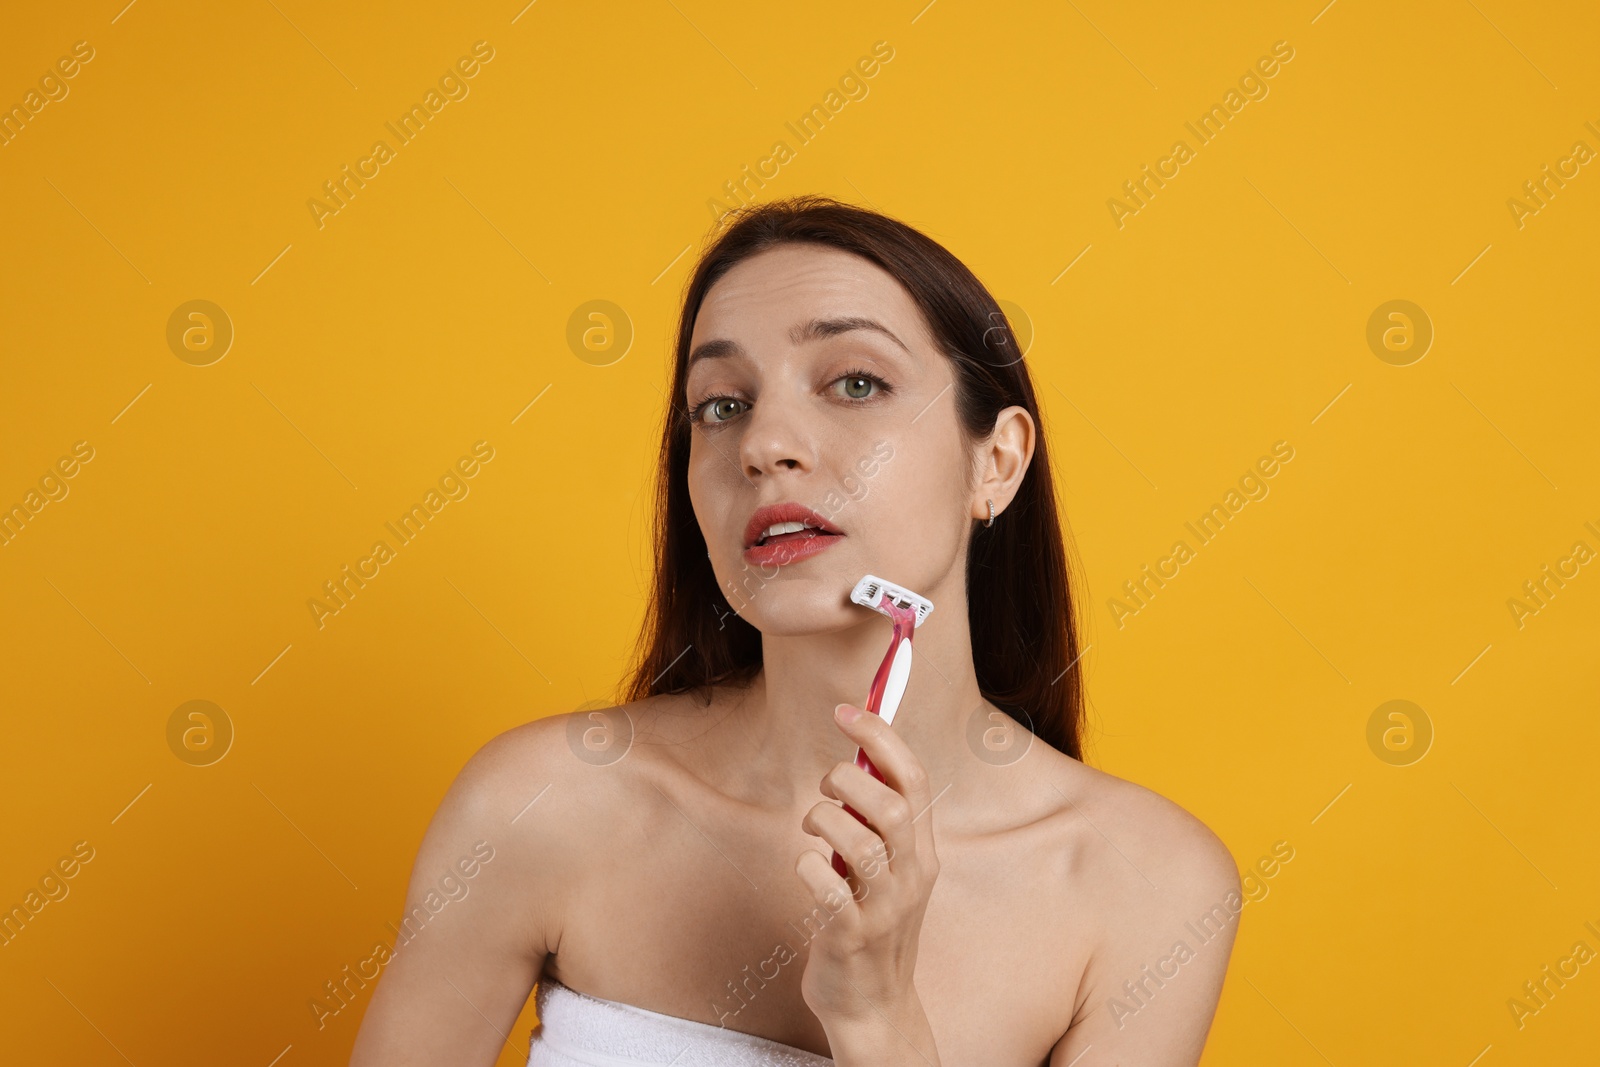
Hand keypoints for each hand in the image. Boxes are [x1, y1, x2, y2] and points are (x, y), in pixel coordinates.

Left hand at [795, 702, 940, 1026]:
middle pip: (892, 806)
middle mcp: (911, 875)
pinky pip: (826, 886)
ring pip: (861, 842)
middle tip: (825, 790)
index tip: (845, 710)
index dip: (879, 736)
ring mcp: (885, 908)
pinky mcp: (851, 935)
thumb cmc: (868, 924)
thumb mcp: (884, 869)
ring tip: (813, 831)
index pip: (914, 778)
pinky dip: (807, 866)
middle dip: (848, 780)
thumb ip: (875, 821)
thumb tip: (854, 756)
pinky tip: (806, 869)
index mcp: (922, 851)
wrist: (871, 1005)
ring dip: (824, 821)